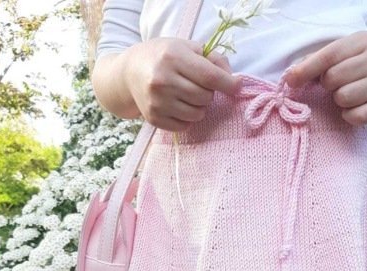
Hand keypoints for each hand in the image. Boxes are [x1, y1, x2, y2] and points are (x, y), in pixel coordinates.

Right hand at [124, 37, 242, 131]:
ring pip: (197, 114)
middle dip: (209, 94)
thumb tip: (232, 79)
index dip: (228, 83)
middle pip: (205, 97)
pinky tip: (179, 106)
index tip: (237, 86)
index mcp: (173, 57)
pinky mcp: (153, 118)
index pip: (209, 76)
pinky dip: (187, 119)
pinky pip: (184, 126)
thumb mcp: (186, 48)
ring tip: (189, 96)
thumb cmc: (163, 57)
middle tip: (199, 87)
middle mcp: (163, 80)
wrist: (129, 73)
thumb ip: (212, 59)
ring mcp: (157, 101)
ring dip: (199, 107)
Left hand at [285, 31, 366, 125]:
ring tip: (349, 94)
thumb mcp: (342, 54)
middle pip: (333, 78)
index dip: (306, 70)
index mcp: (363, 41)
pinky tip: (355, 107)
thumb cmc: (358, 67)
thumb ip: (316, 61)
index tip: (291, 81)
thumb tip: (291, 77)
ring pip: (343, 98)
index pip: (328, 57)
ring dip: (339, 100)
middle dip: (329, 85)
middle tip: (338, 84)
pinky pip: (354, 116)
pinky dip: (349, 115)